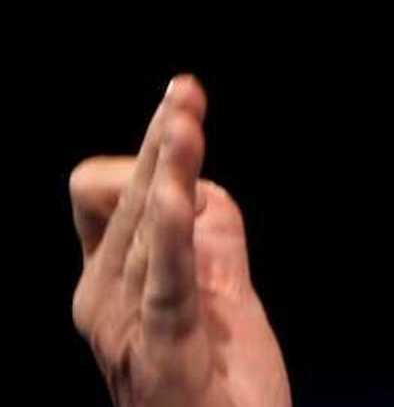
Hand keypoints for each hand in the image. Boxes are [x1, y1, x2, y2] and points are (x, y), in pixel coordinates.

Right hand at [71, 76, 291, 406]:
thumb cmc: (217, 386)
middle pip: (127, 194)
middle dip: (163, 140)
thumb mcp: (214, 297)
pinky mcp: (165, 353)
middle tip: (187, 91)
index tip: (184, 121)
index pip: (101, 189)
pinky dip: (173, 235)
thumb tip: (204, 185)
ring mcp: (127, 328)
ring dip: (170, 170)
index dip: (147, 153)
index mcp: (110, 280)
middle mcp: (104, 300)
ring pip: (146, 226)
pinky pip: (165, 282)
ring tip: (186, 119)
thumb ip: (208, 240)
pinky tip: (185, 197)